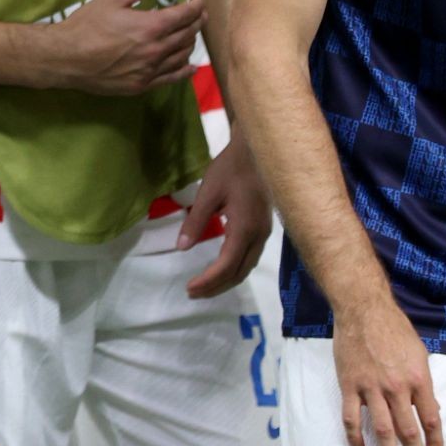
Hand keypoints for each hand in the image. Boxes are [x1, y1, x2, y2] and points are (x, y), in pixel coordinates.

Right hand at [40, 0, 204, 96]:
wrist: (66, 57)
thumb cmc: (87, 24)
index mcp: (151, 26)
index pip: (184, 15)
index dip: (195, 7)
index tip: (199, 2)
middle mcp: (157, 49)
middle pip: (187, 35)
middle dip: (197, 23)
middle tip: (200, 16)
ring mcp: (151, 70)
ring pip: (182, 56)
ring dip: (190, 43)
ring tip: (191, 35)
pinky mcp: (142, 84)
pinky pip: (171, 77)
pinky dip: (184, 70)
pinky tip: (189, 66)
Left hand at [179, 135, 271, 297]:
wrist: (256, 152)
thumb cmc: (230, 169)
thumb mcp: (208, 192)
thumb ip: (195, 221)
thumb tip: (181, 248)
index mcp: (245, 228)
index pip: (227, 265)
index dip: (209, 280)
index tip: (190, 288)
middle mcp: (258, 236)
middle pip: (239, 272)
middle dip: (216, 286)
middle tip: (193, 293)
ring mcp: (264, 233)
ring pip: (247, 266)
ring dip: (226, 280)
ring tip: (203, 286)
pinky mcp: (263, 228)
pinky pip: (250, 257)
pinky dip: (234, 269)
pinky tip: (221, 269)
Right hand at [334, 293, 444, 445]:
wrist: (362, 309)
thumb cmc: (393, 329)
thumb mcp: (419, 354)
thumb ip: (423, 383)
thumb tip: (429, 408)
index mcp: (419, 380)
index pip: (431, 421)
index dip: (435, 443)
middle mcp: (397, 387)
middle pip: (408, 431)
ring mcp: (371, 387)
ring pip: (382, 429)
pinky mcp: (349, 384)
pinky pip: (351, 417)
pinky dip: (354, 437)